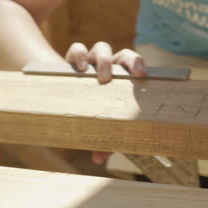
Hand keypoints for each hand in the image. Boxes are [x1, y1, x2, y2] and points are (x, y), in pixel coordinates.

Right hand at [65, 42, 145, 163]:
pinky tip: (81, 68)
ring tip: (101, 78)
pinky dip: (80, 55)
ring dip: (103, 60)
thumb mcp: (100, 123)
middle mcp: (109, 65)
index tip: (142, 75)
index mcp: (121, 77)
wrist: (66, 94)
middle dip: (127, 62)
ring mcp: (92, 60)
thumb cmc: (91, 109)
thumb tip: (98, 160)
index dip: (139, 65)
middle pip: (122, 53)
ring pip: (101, 48)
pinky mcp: (72, 59)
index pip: (134, 65)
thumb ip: (104, 140)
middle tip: (122, 78)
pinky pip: (77, 49)